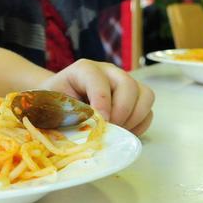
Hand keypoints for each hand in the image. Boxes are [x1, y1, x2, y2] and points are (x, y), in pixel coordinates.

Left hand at [37, 60, 153, 135]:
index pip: (98, 81)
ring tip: (117, 132)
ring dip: (134, 119)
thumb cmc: (55, 103)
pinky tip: (123, 133)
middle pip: (128, 86)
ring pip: (145, 96)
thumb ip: (68, 116)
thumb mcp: (54, 107)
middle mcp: (108, 72)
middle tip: (110, 131)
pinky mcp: (135, 97)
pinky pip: (148, 110)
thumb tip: (87, 132)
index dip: (102, 103)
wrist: (59, 100)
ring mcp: (124, 83)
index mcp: (84, 70)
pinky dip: (139, 125)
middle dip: (121, 113)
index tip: (101, 123)